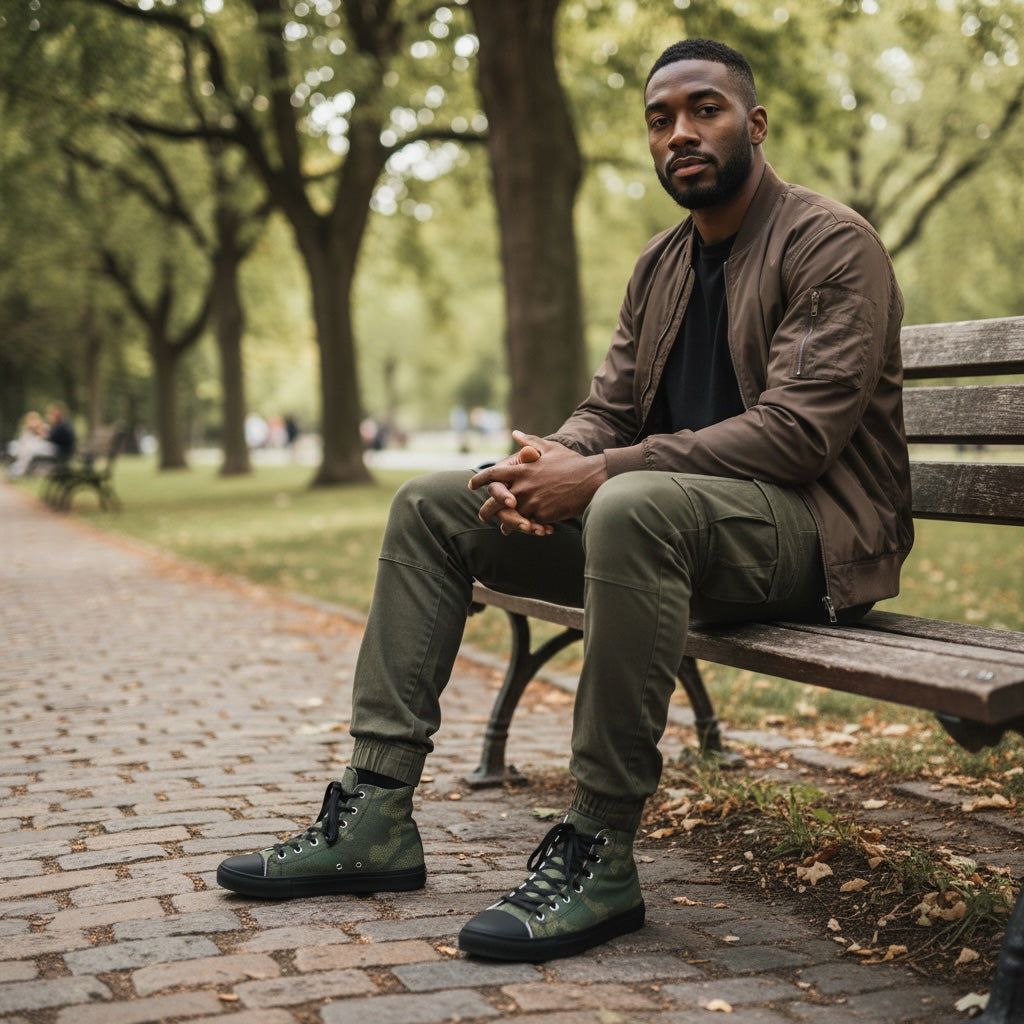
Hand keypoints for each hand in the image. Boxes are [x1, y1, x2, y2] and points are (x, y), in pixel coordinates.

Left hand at [470, 429, 607, 531]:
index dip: (480, 480)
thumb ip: (529, 442)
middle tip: (482, 515)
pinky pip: (528, 525)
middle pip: (494, 501)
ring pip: (510, 517)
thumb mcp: (549, 448)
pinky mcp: (542, 516)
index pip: (493, 475)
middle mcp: (522, 487)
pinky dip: (527, 528)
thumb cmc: (571, 462)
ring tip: (504, 528)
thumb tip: (515, 433)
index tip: (472, 485)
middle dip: (486, 510)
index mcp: (522, 470)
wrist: (591, 479)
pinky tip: (526, 530)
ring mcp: (531, 502)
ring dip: (506, 524)